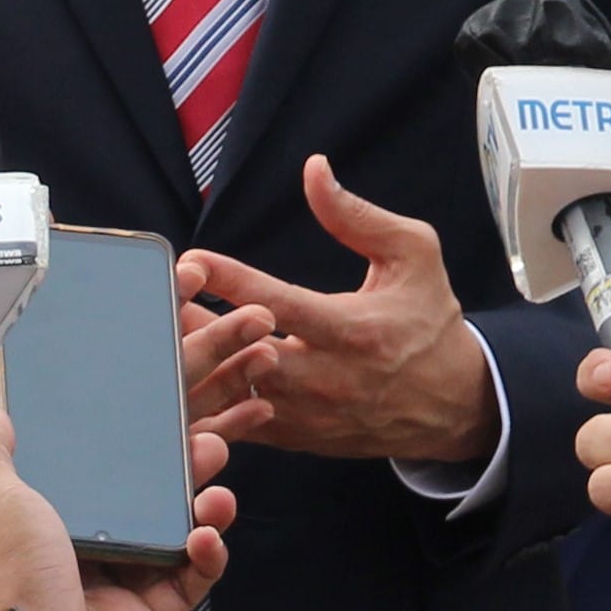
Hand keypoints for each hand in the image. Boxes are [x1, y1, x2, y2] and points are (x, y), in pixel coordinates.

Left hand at [0, 403, 239, 610]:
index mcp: (30, 522)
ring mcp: (108, 587)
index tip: (139, 413)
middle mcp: (69, 552)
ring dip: (198, 507)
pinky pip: (186, 581)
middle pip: (131, 499)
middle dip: (171, 467)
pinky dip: (205, 557)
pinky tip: (207, 537)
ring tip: (217, 487)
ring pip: (166, 534)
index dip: (110, 443)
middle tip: (200, 439)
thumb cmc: (13, 589)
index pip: (77, 471)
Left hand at [176, 154, 497, 465]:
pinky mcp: (301, 440)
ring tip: (156, 335)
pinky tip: (178, 376)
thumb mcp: (412, 255)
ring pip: (237, 396)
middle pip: (246, 356)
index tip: (191, 261)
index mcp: (356, 330)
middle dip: (199, 328)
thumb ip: (357, 216)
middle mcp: (330, 379)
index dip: (231, 282)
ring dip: (198, 365)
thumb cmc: (430, 320)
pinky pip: (243, 428)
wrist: (454, 403)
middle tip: (155, 301)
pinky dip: (210, 405)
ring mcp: (312, 416)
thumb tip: (313, 170)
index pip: (281, 305)